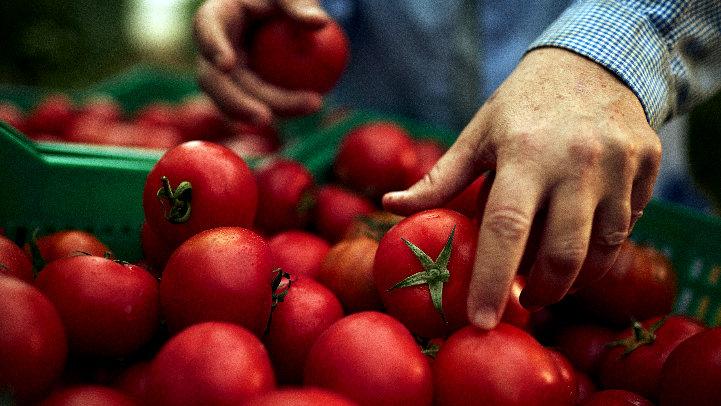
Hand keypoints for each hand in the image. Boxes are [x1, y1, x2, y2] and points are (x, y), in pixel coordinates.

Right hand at [193, 0, 328, 125]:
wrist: (280, 15)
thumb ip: (299, 5)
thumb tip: (319, 22)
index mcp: (216, 17)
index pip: (206, 30)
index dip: (212, 48)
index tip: (227, 65)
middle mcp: (214, 51)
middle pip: (215, 81)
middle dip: (236, 103)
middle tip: (264, 117)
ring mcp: (227, 75)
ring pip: (237, 101)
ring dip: (270, 110)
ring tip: (308, 107)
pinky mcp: (244, 90)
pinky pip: (260, 103)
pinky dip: (285, 108)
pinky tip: (311, 106)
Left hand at [382, 47, 661, 329]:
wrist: (592, 62)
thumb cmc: (522, 107)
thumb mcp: (478, 135)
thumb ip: (439, 178)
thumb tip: (389, 206)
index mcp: (524, 154)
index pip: (506, 229)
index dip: (492, 282)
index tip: (480, 321)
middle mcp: (576, 162)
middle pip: (561, 254)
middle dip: (542, 292)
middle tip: (527, 299)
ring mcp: (619, 164)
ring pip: (603, 250)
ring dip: (575, 277)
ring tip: (553, 275)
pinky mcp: (648, 165)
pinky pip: (629, 226)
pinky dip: (603, 247)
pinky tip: (584, 237)